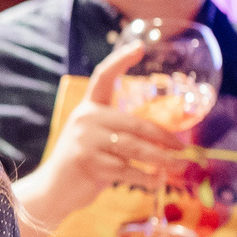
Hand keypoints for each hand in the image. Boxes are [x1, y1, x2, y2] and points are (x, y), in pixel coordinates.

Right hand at [14, 37, 187, 236]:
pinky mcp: (89, 163)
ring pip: (136, 149)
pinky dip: (147, 178)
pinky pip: (128, 170)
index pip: (103, 77)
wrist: (53, 190)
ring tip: (179, 166)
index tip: (140, 47)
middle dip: (165, 139)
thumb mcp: (97, 140)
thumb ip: (120, 133)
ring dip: (162, 160)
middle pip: (136, 124)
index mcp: (88, 108)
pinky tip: (158, 181)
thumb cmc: (83, 164)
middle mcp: (86, 119)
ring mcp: (86, 141)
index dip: (120, 60)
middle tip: (183, 149)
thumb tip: (164, 139)